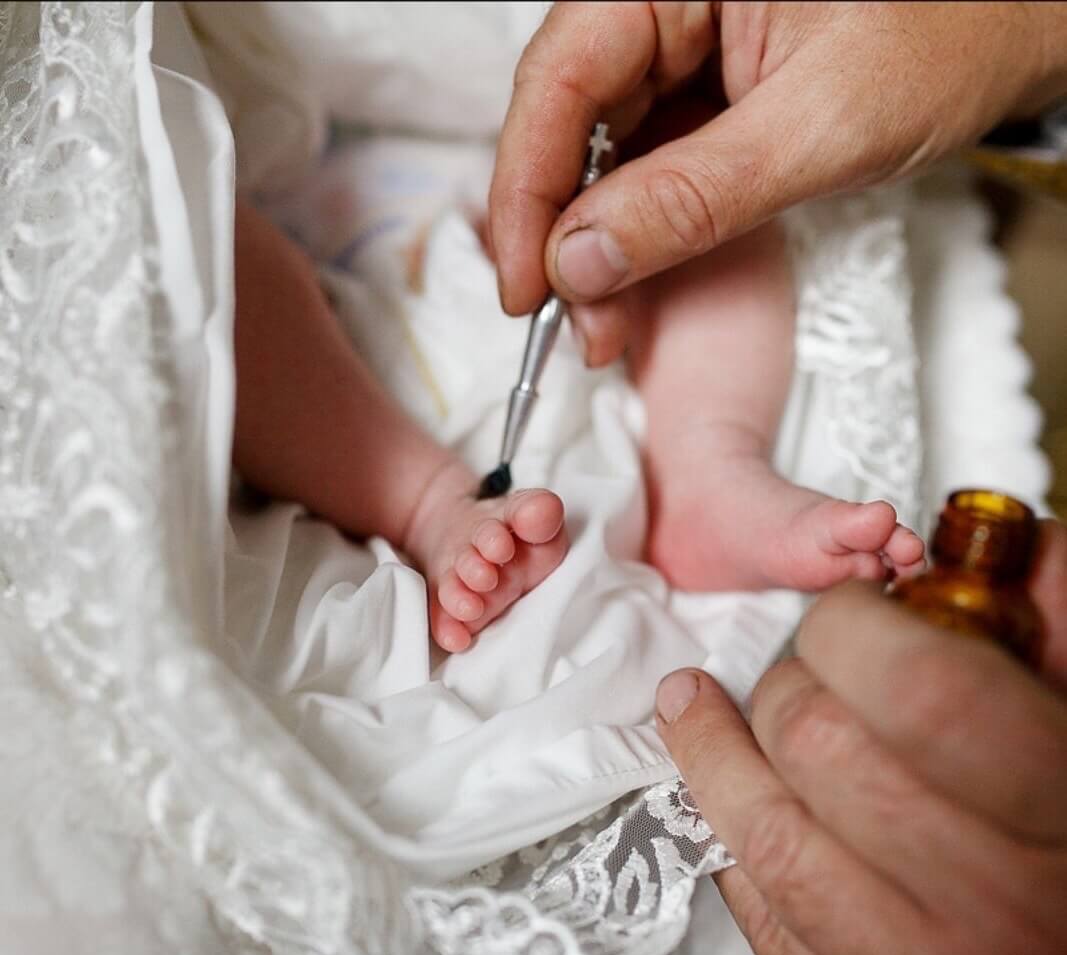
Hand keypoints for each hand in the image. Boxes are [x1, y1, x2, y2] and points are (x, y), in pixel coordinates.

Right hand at [490, 1, 1066, 365]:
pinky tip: (631, 283)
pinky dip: (632, 234)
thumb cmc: (951, 33)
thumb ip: (692, 196)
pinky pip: (639, 166)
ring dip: (593, 248)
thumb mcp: (820, 125)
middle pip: (565, 123)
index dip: (527, 191)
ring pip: (596, 154)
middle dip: (563, 237)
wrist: (1016, 25)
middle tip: (576, 325)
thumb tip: (580, 261)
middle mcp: (660, 3)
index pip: (560, 78)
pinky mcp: (698, 95)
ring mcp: (677, 50)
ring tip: (605, 323)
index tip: (526, 286)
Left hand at [655, 519, 1066, 954]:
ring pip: (767, 835)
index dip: (860, 624)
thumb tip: (1008, 541)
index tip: (849, 608)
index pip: (920, 687)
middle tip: (804, 664)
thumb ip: (1059, 634)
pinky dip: (733, 839)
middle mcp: (993, 912)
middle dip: (793, 679)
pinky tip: (730, 798)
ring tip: (689, 705)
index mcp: (1062, 818)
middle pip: (821, 748)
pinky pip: (762, 915)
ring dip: (717, 751)